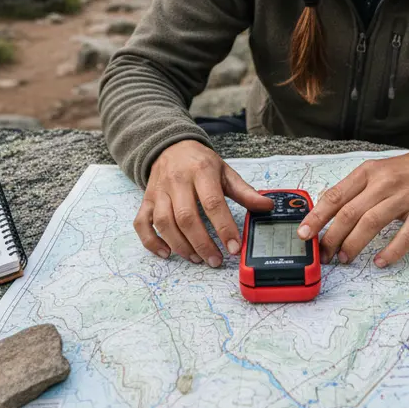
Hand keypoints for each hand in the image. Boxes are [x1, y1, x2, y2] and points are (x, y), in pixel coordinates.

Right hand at [134, 140, 272, 265]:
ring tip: (197, 258)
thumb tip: (267, 206)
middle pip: (186, 217)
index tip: (234, 247)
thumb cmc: (200, 163)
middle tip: (215, 260)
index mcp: (201, 172)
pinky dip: (152, 242)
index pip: (212, 202)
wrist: (171, 147)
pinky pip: (142, 224)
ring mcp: (159, 192)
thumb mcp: (225, 172)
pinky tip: (167, 253)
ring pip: (164, 223)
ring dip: (180, 245)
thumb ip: (245, 192)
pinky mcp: (147, 200)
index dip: (224, 227)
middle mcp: (177, 181)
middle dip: (202, 243)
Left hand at [296, 148, 408, 267]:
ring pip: (372, 222)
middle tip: (324, 255)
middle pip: (350, 212)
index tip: (304, 233)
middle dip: (332, 237)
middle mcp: (384, 182)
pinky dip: (391, 250)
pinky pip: (406, 234)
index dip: (317, 216)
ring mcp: (405, 196)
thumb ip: (355, 190)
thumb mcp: (378, 172)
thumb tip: (326, 213)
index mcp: (368, 172)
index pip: (335, 195)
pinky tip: (380, 262)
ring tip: (345, 259)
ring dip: (354, 244)